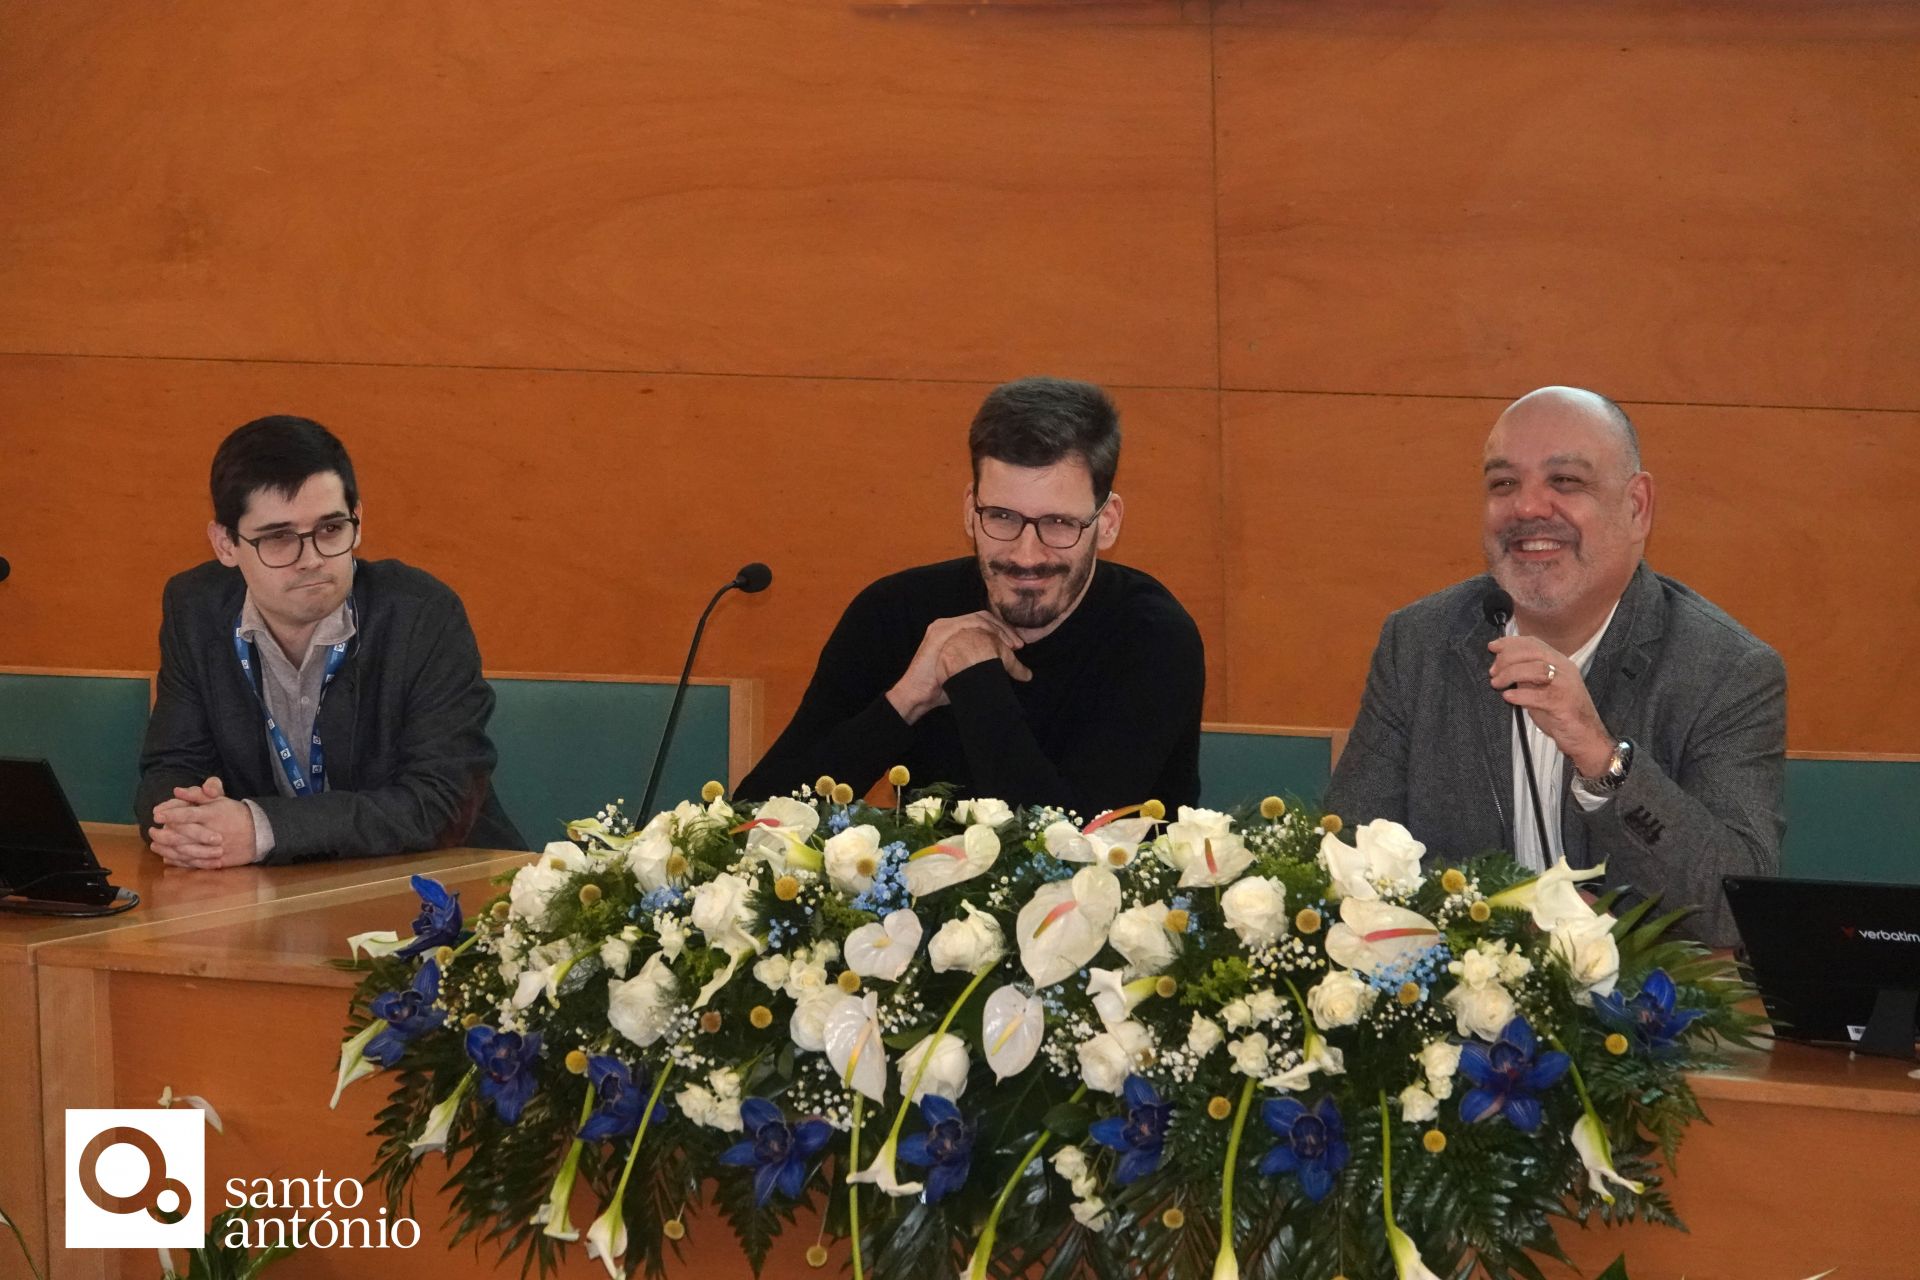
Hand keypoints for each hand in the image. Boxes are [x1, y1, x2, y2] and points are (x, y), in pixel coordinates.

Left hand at [149, 776, 259, 867]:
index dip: (172, 814)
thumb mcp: (220, 800)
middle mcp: (212, 832)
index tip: (156, 815)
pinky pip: (194, 862)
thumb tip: (177, 791)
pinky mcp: (215, 861)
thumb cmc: (235, 814)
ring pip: (186, 850)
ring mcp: (214, 848)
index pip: (189, 814)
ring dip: (167, 848)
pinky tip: (167, 857)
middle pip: (184, 834)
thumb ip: (198, 794)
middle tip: (151, 831)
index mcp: (213, 815)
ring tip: (154, 844)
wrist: (259, 834)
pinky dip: (179, 860)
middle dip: (165, 833)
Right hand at [887, 611, 1032, 724]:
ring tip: (1012, 645)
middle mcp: (947, 626)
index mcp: (951, 634)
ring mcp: (943, 627)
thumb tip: (1003, 671)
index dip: (1001, 633)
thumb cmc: (939, 688)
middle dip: (1004, 630)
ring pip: (979, 618)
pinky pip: (970, 622)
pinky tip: (1000, 642)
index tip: (1016, 647)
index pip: (981, 625)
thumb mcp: (963, 673)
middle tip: (1018, 645)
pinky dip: (989, 629)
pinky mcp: (940, 630)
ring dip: (999, 630)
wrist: (918, 694)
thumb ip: (980, 667)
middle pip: (983, 619)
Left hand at [1487, 635, 1613, 776]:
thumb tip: (1500, 665)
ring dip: (1510, 674)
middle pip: (1532, 652)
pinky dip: (1520, 695)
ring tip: (1497, 684)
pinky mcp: (1564, 704)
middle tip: (1493, 672)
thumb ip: (1525, 675)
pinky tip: (1508, 697)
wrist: (1586, 736)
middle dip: (1507, 659)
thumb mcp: (1540, 688)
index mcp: (1559, 662)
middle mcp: (1564, 669)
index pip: (1533, 643)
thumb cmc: (1560, 712)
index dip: (1510, 642)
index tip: (1493, 647)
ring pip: (1535, 669)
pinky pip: (1539, 696)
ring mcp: (1566, 686)